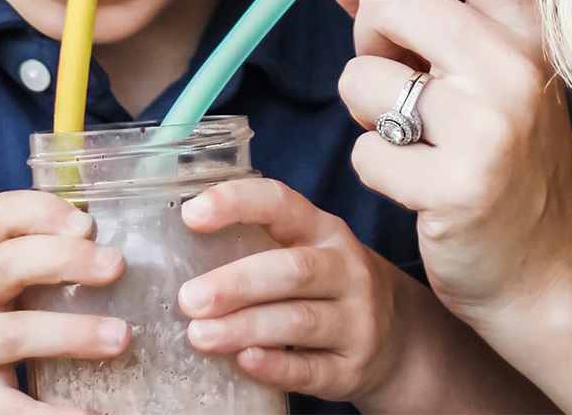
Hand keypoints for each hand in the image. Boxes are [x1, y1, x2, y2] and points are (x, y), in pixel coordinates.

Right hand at [0, 190, 129, 414]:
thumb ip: (34, 246)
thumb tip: (113, 237)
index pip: (1, 215)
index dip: (44, 212)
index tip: (87, 223)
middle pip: (8, 265)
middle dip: (65, 260)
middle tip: (116, 265)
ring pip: (13, 335)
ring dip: (72, 333)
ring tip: (120, 337)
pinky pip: (9, 409)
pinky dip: (49, 414)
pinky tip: (91, 413)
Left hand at [177, 178, 410, 406]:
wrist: (397, 337)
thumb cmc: (325, 281)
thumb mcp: (303, 247)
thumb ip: (254, 239)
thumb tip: (175, 242)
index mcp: (321, 228)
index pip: (280, 202)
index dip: (235, 203)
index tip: (190, 214)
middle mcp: (344, 268)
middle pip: (292, 269)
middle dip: (237, 283)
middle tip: (189, 298)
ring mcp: (356, 319)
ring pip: (299, 320)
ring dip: (245, 327)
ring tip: (199, 335)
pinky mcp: (353, 367)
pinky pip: (312, 368)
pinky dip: (276, 366)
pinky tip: (244, 361)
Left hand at [306, 0, 571, 405]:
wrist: (544, 271)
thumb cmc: (492, 160)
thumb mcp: (457, 72)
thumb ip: (397, 13)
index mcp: (522, 25)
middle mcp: (516, 63)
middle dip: (369, 39)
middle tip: (401, 83)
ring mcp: (492, 125)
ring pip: (360, 75)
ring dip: (368, 111)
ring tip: (416, 140)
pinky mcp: (459, 186)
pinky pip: (362, 151)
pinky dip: (375, 167)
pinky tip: (419, 185)